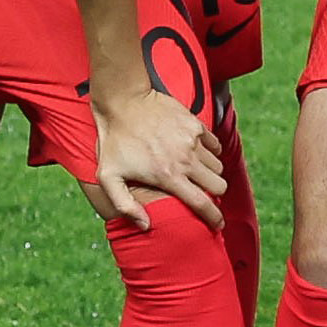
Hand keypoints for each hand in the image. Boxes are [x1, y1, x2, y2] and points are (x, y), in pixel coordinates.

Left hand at [91, 80, 227, 231]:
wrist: (124, 101)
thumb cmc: (114, 140)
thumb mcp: (108, 177)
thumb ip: (124, 204)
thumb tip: (145, 224)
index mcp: (168, 176)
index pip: (202, 203)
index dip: (213, 218)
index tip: (218, 225)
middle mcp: (186, 159)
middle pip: (218, 186)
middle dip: (213, 194)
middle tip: (202, 194)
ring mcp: (193, 140)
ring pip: (218, 166)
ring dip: (210, 174)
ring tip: (195, 174)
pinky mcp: (195, 124)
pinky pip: (214, 145)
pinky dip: (211, 153)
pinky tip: (196, 154)